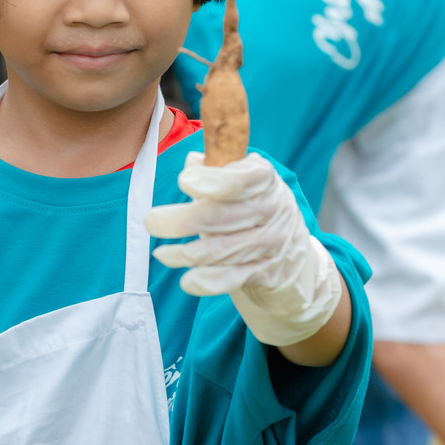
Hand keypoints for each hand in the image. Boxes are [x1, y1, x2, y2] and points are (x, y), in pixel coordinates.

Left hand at [144, 152, 342, 347]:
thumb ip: (217, 170)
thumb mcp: (244, 180)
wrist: (293, 252)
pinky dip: (207, 282)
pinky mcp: (265, 272)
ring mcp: (271, 243)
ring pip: (222, 249)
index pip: (243, 178)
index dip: (213, 180)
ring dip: (186, 253)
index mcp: (265, 180)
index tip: (184, 181)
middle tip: (151, 221)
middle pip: (223, 216)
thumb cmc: (254, 207)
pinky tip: (186, 282)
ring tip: (161, 253)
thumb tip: (192, 162)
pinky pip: (232, 278)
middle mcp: (272, 210)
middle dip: (183, 219)